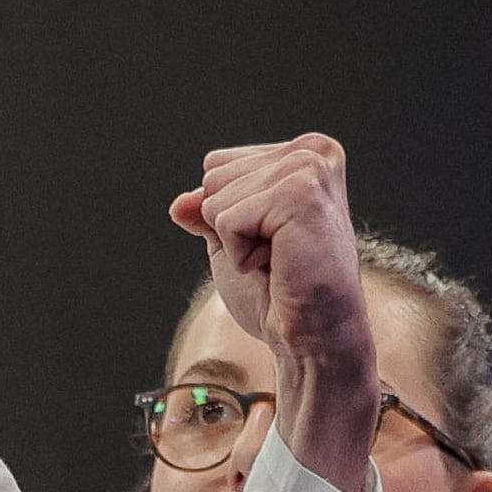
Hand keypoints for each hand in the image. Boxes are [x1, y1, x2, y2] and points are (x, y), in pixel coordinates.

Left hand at [165, 136, 372, 482]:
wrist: (312, 339)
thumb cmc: (281, 295)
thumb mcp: (232, 243)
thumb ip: (205, 213)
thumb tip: (178, 204)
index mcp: (303, 153)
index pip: (217, 166)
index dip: (228, 215)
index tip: (270, 244)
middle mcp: (312, 151)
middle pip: (213, 176)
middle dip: (231, 226)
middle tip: (276, 256)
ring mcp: (310, 168)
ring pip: (216, 196)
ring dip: (236, 242)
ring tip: (280, 261)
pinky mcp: (302, 194)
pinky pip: (226, 218)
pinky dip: (240, 253)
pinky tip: (280, 266)